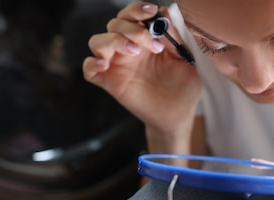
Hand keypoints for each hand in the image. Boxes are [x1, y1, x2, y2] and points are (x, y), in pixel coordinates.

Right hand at [83, 2, 200, 132]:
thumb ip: (173, 38)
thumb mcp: (184, 59)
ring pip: (98, 41)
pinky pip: (89, 69)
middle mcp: (128, 49)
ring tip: (134, 52)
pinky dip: (92, 63)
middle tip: (153, 45)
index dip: (137, 9)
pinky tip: (105, 66)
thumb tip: (164, 13)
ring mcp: (117, 65)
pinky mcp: (110, 82)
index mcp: (145, 39)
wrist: (178, 115)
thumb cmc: (183, 87)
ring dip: (113, 41)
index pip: (132, 15)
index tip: (151, 12)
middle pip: (115, 24)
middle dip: (132, 28)